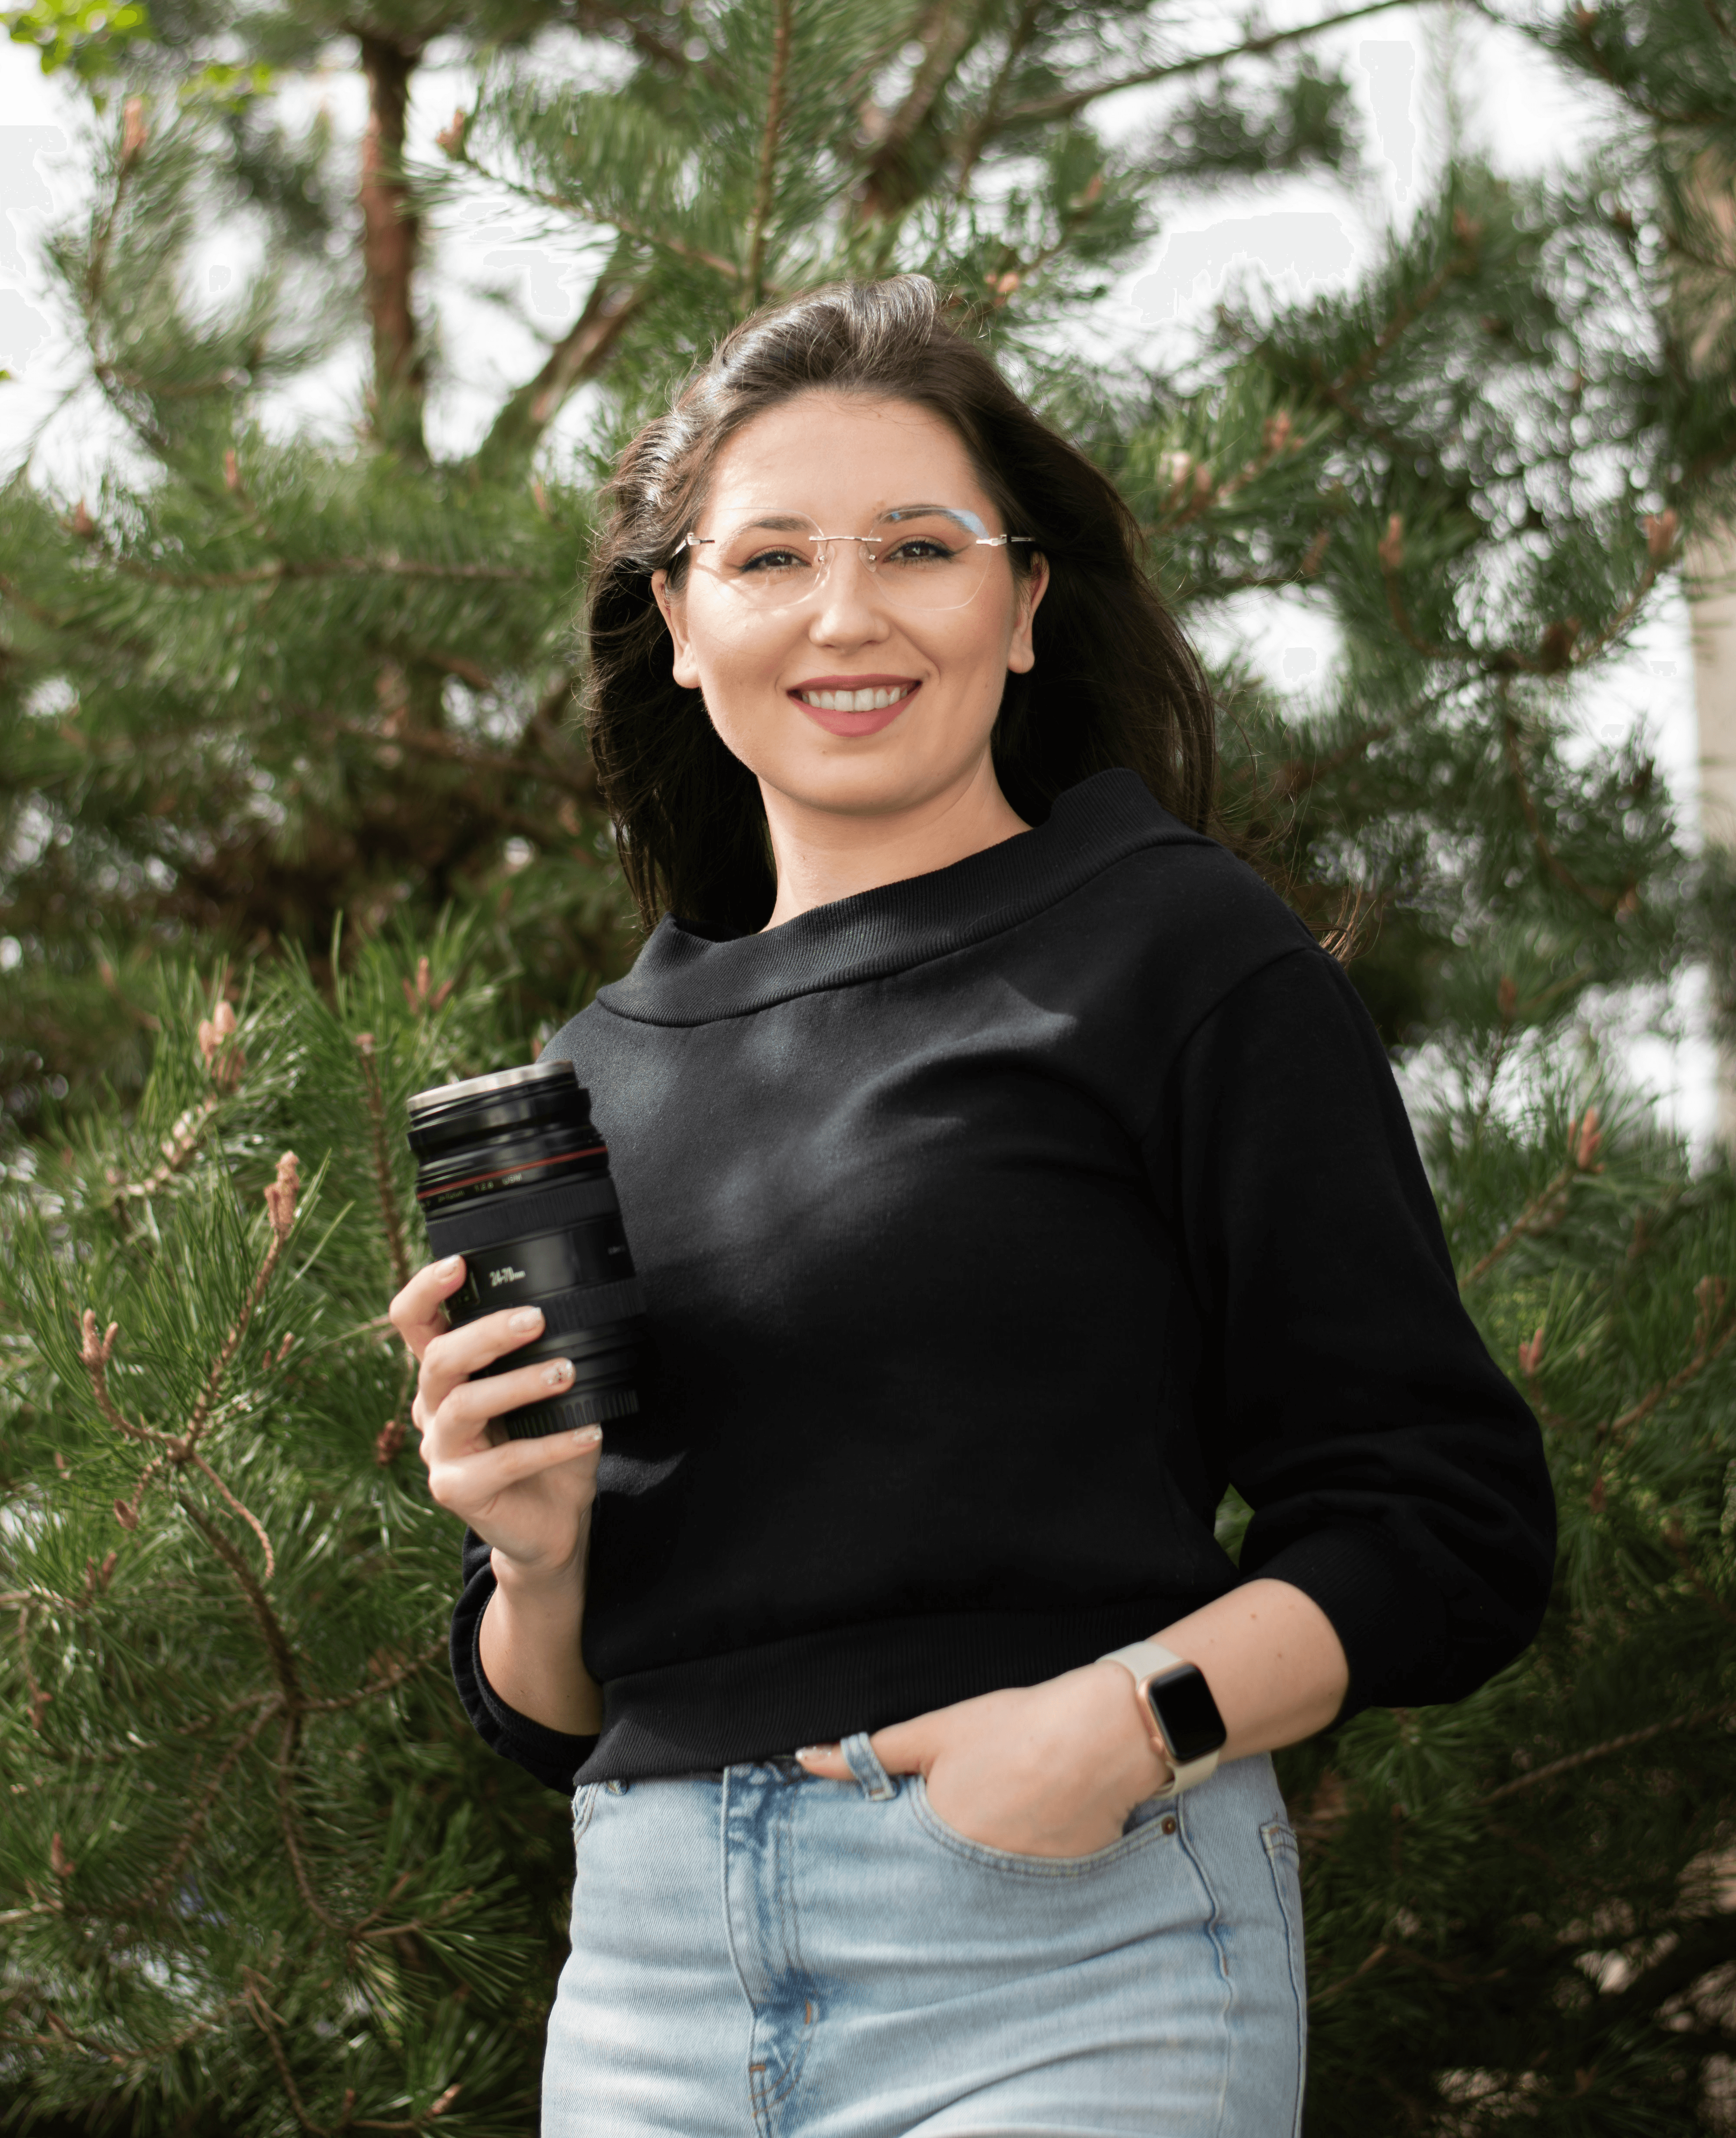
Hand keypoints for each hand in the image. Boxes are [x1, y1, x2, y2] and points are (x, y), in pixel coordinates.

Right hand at [390, 1255, 603, 1582]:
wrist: (554, 1519)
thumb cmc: (549, 1442)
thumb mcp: (549, 1390)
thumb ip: (547, 1353)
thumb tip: (582, 1307)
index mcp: (447, 1375)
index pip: (413, 1323)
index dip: (425, 1291)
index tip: (457, 1264)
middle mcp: (432, 1408)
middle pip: (437, 1360)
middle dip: (486, 1334)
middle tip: (535, 1319)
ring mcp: (439, 1452)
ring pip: (464, 1406)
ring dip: (519, 1384)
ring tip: (566, 1372)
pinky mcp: (455, 1490)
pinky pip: (502, 1462)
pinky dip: (551, 1445)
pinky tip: (590, 1433)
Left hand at [797, 1663, 1172, 1858]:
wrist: (1103, 1734)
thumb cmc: (1017, 1726)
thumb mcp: (936, 1731)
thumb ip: (872, 1753)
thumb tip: (807, 1760)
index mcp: (937, 1837)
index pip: (895, 1864)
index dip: (889, 1855)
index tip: (879, 1853)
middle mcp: (974, 1875)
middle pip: (937, 1880)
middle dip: (930, 1867)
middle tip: (950, 1827)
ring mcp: (1018, 1885)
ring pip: (980, 1886)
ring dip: (974, 1870)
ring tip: (993, 1826)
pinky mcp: (1056, 1884)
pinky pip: (1023, 1887)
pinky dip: (1017, 1868)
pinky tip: (1029, 1833)